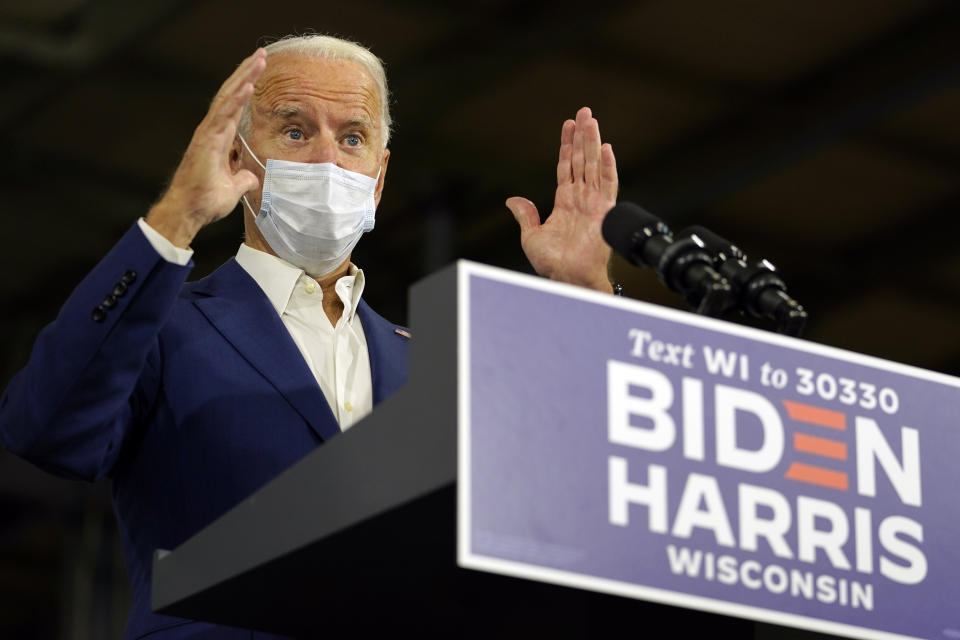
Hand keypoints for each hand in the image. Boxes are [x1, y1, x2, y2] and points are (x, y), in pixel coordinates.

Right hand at [145, 49, 266, 247]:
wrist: (189, 211)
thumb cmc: (205, 200)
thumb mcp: (233, 189)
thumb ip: (243, 179)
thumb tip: (251, 177)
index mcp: (219, 138)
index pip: (234, 106)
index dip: (246, 87)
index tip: (258, 71)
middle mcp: (212, 130)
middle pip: (231, 95)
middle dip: (246, 73)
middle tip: (261, 55)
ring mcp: (208, 134)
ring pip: (227, 98)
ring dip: (243, 78)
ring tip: (257, 60)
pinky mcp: (206, 141)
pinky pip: (222, 115)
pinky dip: (235, 100)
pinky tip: (247, 86)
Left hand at [506, 106, 617, 292]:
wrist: (567, 278)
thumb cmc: (552, 264)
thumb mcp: (530, 235)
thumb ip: (525, 214)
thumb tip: (512, 200)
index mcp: (565, 201)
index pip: (566, 166)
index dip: (567, 145)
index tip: (568, 124)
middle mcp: (581, 198)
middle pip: (582, 159)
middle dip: (583, 135)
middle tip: (584, 111)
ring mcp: (594, 203)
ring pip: (594, 165)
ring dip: (594, 142)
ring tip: (591, 119)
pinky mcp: (604, 211)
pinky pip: (608, 184)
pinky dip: (608, 166)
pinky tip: (606, 148)